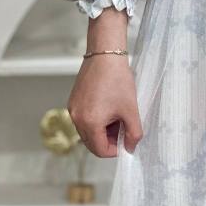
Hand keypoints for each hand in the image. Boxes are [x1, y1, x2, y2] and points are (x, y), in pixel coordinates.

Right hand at [68, 9, 141, 156]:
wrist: (105, 55)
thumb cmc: (118, 80)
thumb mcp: (131, 111)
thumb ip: (133, 134)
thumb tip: (130, 148)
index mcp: (89, 123)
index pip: (100, 150)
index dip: (116, 150)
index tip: (127, 140)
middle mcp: (76, 118)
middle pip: (92, 143)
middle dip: (109, 140)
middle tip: (124, 127)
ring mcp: (72, 109)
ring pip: (88, 132)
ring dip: (103, 130)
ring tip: (118, 115)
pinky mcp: (73, 101)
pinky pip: (84, 119)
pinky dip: (96, 120)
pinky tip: (109, 107)